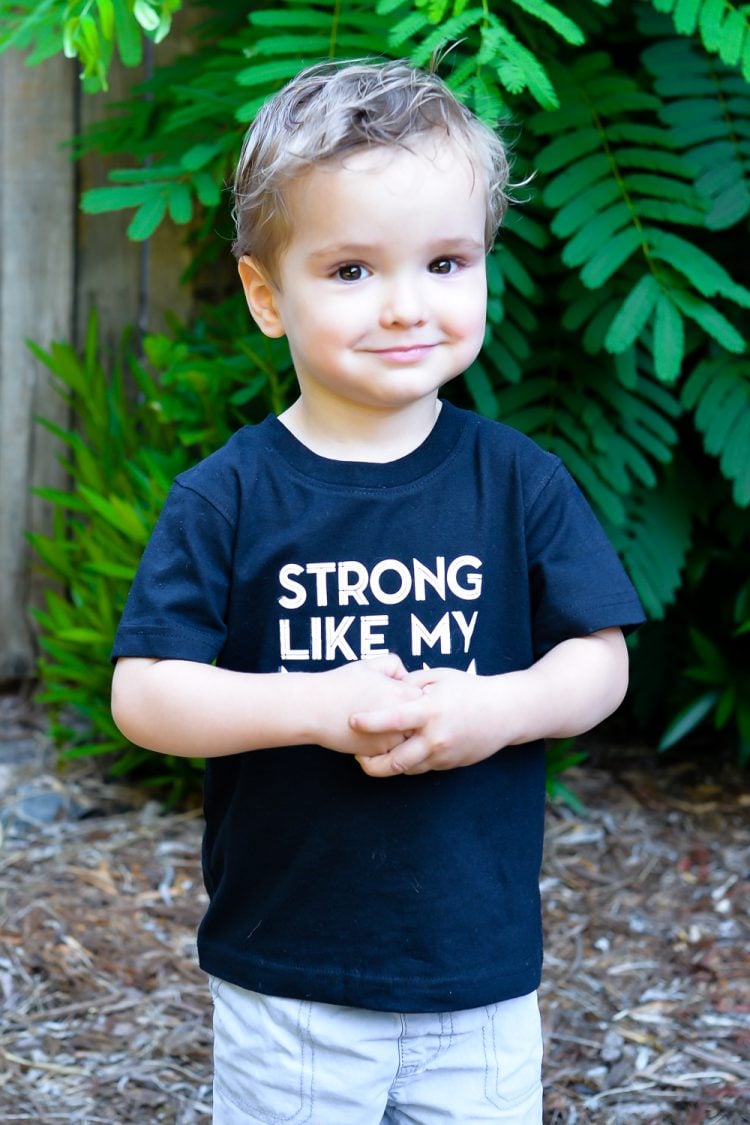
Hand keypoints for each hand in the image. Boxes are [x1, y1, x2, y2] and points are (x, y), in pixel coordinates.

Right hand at [310, 654, 423, 757]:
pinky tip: (378, 735)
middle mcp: (401, 719)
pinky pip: (395, 751)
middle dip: (415, 717)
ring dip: (405, 733)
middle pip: (422, 721)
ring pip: (411, 738)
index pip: (426, 697)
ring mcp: (391, 739)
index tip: (407, 694)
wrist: (314, 708)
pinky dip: (390, 745)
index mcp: (402, 694)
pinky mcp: (379, 753)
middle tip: (404, 712)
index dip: (416, 695)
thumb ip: (394, 666)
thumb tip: (406, 677)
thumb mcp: (370, 665)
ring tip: (393, 725)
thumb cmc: (341, 683)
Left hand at [351, 666, 515, 777]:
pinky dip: (409, 762)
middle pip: (395, 761)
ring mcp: (443, 754)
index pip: (395, 719)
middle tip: (357, 757)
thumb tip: (386, 684)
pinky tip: (401, 753)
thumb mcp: (440, 676)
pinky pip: (422, 767)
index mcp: (431, 710)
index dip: (370, 722)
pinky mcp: (449, 764)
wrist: (505, 713)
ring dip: (388, 765)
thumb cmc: (470, 689)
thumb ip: (411, 681)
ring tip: (373, 757)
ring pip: (407, 769)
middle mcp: (435, 736)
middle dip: (371, 765)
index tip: (351, 721)